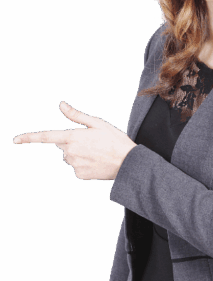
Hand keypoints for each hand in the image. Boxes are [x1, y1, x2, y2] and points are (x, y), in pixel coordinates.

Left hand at [13, 101, 136, 180]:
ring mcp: (75, 165)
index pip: (46, 137)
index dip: (29, 138)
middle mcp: (71, 152)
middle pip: (63, 145)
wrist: (128, 163)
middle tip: (93, 141)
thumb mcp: (97, 123)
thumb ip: (76, 115)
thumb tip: (62, 105)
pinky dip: (84, 164)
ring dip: (79, 153)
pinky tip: (97, 161)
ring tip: (98, 152)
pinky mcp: (80, 175)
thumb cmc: (116, 141)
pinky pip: (77, 167)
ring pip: (70, 156)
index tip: (16, 140)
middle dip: (73, 142)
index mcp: (73, 137)